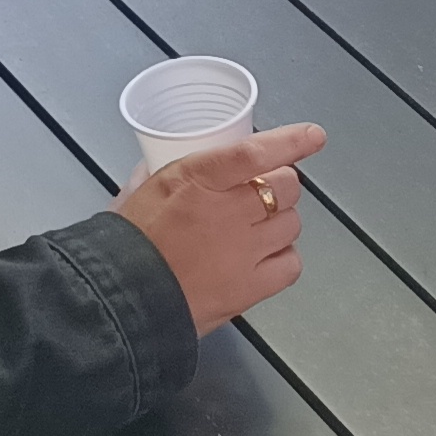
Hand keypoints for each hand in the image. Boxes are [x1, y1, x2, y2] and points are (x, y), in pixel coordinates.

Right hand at [117, 122, 322, 335]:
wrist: (123, 299)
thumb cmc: (127, 244)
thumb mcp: (140, 191)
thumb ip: (158, 170)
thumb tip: (158, 159)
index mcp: (196, 180)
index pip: (255, 152)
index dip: (290, 141)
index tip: (311, 136)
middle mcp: (226, 212)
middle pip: (284, 186)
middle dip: (279, 184)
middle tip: (261, 192)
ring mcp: (243, 252)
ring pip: (292, 223)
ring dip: (280, 220)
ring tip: (257, 227)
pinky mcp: (250, 288)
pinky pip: (291, 264)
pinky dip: (284, 257)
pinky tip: (265, 256)